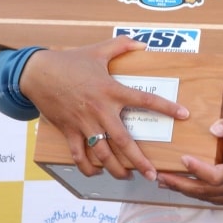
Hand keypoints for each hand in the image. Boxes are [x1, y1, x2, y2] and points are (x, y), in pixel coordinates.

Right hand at [20, 37, 189, 179]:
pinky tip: (97, 173)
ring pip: (103, 154)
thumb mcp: (98, 50)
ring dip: (116, 169)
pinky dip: (88, 167)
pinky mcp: (69, 131)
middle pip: (124, 141)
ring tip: (128, 177)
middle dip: (140, 161)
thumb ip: (122, 45)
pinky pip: (79, 155)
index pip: (145, 99)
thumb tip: (142, 44)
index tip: (184, 114)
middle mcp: (100, 111)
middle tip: (153, 174)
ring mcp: (84, 124)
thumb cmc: (70, 61)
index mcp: (111, 90)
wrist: (38, 73)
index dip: (166, 107)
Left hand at [156, 118, 222, 207]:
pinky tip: (179, 186)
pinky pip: (212, 199)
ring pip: (207, 197)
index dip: (198, 170)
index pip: (217, 176)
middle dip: (182, 184)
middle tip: (161, 176)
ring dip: (184, 190)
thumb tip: (212, 128)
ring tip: (164, 181)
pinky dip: (194, 194)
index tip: (182, 158)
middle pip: (208, 190)